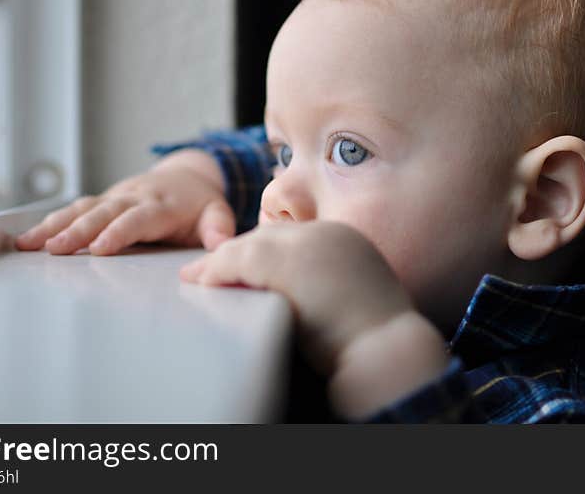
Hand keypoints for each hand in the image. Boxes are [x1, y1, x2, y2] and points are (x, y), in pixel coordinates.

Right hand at [15, 149, 235, 254]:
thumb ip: (219, 228)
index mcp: (162, 205)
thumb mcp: (217, 212)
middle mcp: (134, 197)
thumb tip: (222, 245)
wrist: (187, 175)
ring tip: (26, 244)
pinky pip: (75, 209)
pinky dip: (50, 222)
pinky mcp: (102, 200)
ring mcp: (115, 196)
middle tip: (53, 250)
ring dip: (54, 225)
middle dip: (77, 231)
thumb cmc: (201, 203)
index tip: (99, 248)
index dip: (119, 232)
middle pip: (103, 213)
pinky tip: (26, 238)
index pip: (138, 218)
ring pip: (82, 208)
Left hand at [180, 221, 449, 417]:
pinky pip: (239, 260)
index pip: (290, 239)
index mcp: (346, 240)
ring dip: (220, 263)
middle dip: (237, 254)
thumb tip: (296, 299)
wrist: (389, 351)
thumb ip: (324, 289)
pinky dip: (217, 271)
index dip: (259, 254)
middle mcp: (328, 233)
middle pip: (268, 236)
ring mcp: (308, 243)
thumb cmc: (372, 341)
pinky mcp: (288, 261)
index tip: (239, 270)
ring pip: (250, 245)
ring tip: (196, 279)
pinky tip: (202, 285)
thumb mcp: (349, 302)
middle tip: (207, 272)